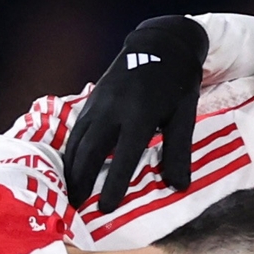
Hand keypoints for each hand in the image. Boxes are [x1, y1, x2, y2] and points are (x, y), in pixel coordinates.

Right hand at [65, 14, 209, 214]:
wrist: (160, 46)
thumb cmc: (176, 85)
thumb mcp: (184, 117)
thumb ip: (178, 151)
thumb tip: (178, 186)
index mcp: (140, 114)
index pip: (124, 156)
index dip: (114, 183)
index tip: (106, 208)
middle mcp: (113, 109)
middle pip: (90, 150)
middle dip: (81, 180)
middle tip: (74, 206)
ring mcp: (98, 103)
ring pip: (78, 141)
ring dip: (71, 168)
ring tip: (68, 192)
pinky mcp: (91, 100)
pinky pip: (76, 130)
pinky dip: (70, 151)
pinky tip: (68, 167)